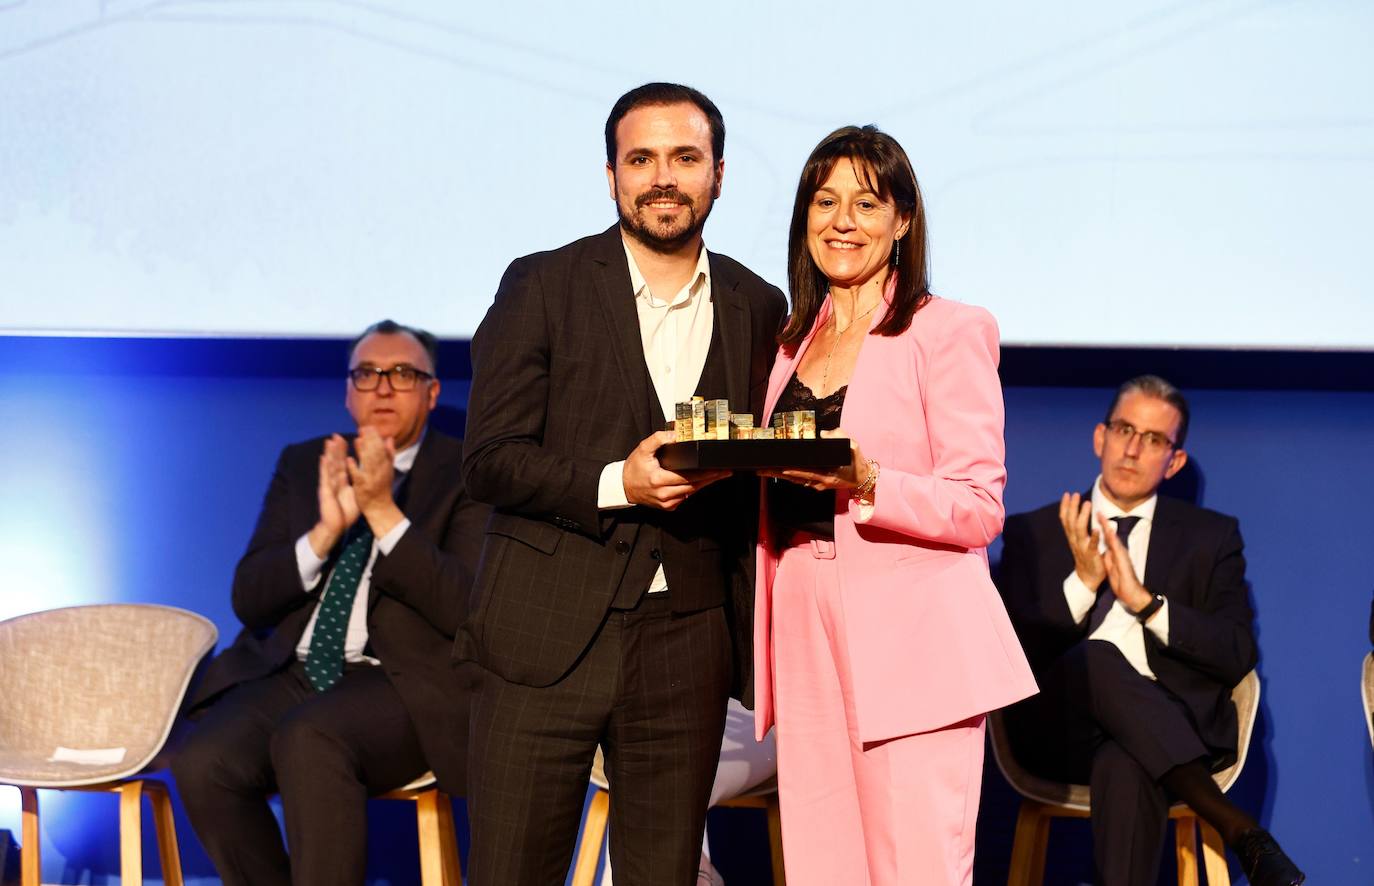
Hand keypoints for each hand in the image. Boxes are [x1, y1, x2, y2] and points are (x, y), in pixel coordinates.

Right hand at [308, 434, 359, 556]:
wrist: (336, 525)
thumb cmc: (345, 511)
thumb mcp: (354, 493)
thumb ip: (356, 482)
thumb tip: (362, 473)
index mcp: (342, 481)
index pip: (343, 463)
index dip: (344, 452)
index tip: (345, 439)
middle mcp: (334, 480)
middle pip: (336, 461)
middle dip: (336, 448)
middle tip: (336, 435)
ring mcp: (329, 484)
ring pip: (330, 466)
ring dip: (329, 454)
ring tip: (329, 441)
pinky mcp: (325, 491)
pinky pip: (325, 477)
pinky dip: (324, 467)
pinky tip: (323, 457)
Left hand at [348, 427, 404, 536]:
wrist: (380, 508)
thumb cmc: (382, 488)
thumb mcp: (388, 469)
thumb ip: (388, 454)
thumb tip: (389, 438)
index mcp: (386, 466)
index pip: (381, 448)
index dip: (375, 437)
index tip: (369, 427)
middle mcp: (380, 471)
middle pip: (376, 453)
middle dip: (370, 440)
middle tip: (363, 428)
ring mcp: (371, 479)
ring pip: (368, 463)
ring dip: (363, 450)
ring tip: (358, 438)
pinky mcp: (362, 487)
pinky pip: (358, 476)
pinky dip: (354, 467)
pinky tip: (349, 459)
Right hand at [624, 430, 730, 510]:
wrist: (623, 486)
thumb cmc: (634, 467)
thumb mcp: (643, 449)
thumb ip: (659, 439)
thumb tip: (676, 434)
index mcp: (659, 479)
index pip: (688, 477)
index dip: (706, 473)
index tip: (718, 469)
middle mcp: (664, 494)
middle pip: (694, 486)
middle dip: (711, 478)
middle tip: (725, 471)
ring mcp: (666, 502)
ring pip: (691, 493)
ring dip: (705, 484)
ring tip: (718, 475)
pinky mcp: (668, 507)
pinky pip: (685, 498)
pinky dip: (693, 489)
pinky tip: (700, 482)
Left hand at [760, 429, 867, 493]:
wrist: (862, 478)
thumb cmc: (857, 461)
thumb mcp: (853, 447)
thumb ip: (839, 438)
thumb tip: (822, 434)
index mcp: (828, 476)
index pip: (807, 473)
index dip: (794, 471)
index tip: (781, 468)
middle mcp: (820, 483)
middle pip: (794, 478)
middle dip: (777, 474)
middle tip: (760, 470)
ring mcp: (817, 485)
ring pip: (794, 480)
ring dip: (778, 475)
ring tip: (762, 470)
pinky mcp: (815, 484)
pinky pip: (798, 480)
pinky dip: (787, 476)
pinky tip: (775, 471)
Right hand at [1057, 492, 1105, 588]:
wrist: (1088, 578)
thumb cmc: (1086, 556)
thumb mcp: (1079, 540)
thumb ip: (1079, 528)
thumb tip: (1078, 512)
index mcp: (1072, 536)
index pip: (1065, 519)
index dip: (1065, 506)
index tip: (1067, 494)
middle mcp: (1074, 540)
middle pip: (1070, 521)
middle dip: (1072, 507)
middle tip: (1075, 494)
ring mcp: (1082, 547)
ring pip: (1078, 530)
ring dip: (1082, 516)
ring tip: (1087, 504)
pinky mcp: (1091, 555)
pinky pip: (1092, 545)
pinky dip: (1093, 536)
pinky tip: (1096, 528)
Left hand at [1097, 511, 1153, 611]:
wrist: (1132, 593)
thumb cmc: (1122, 579)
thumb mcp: (1112, 565)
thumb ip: (1109, 554)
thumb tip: (1105, 547)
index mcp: (1114, 552)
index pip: (1106, 537)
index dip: (1099, 526)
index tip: (1093, 515)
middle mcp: (1118, 551)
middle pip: (1109, 534)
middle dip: (1102, 521)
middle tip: (1095, 508)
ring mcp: (1121, 555)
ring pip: (1113, 538)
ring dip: (1107, 527)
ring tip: (1100, 515)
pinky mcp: (1123, 561)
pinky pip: (1117, 549)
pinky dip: (1113, 540)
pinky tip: (1109, 533)